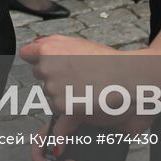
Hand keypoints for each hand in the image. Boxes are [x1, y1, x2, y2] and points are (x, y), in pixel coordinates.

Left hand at [21, 35, 160, 128]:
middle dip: (55, 77)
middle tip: (79, 77)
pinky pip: (57, 114)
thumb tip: (36, 49)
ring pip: (50, 95)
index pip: (27, 54)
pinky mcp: (61, 106)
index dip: (37, 58)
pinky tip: (80, 111)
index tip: (46, 62)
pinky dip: (66, 116)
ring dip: (64, 95)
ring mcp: (52, 87)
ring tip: (89, 89)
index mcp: (50, 47)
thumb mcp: (79, 44)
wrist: (132, 78)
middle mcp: (47, 66)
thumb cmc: (110, 61)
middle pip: (41, 75)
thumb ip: (55, 46)